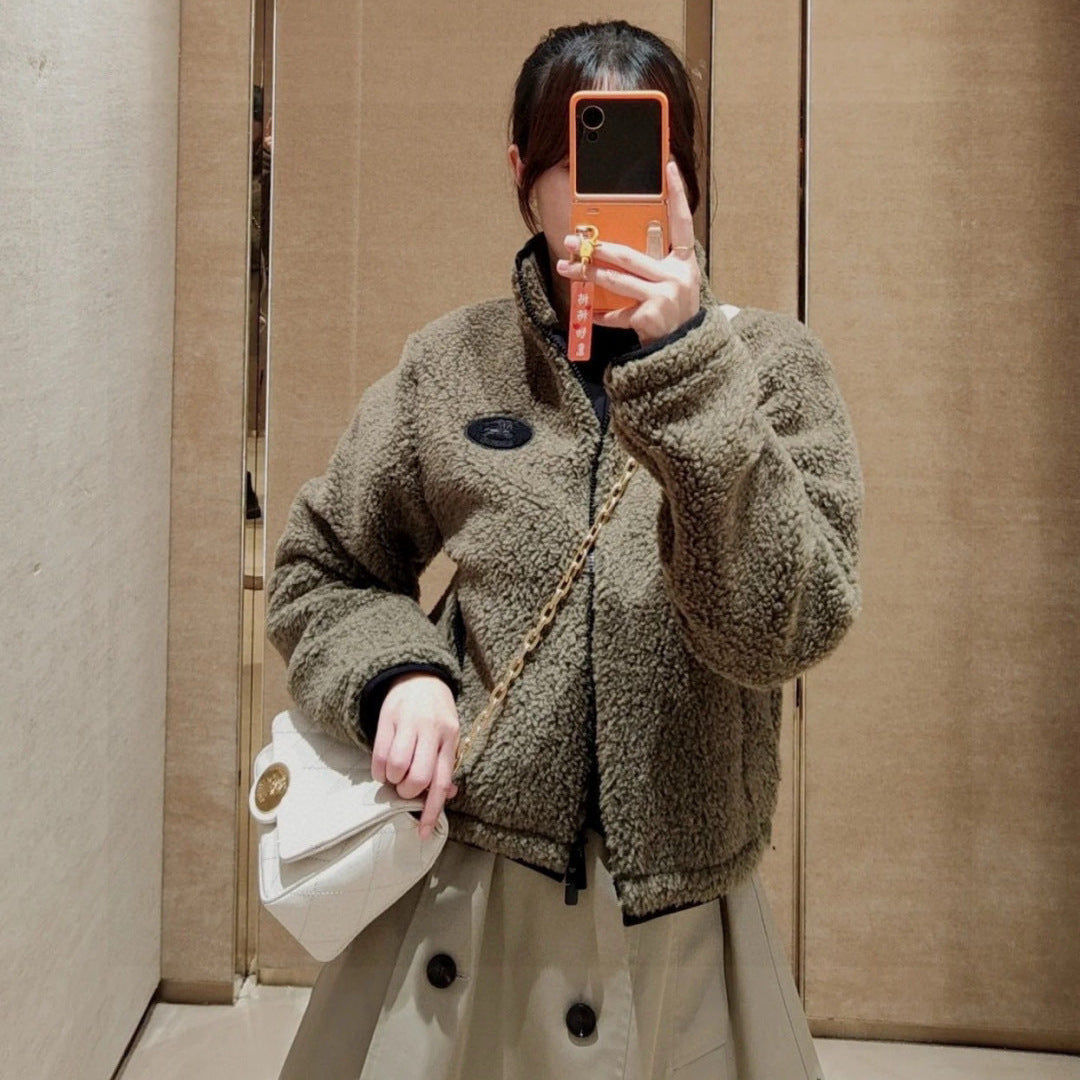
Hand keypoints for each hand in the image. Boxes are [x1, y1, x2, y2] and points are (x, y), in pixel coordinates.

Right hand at [370, 672, 460, 840]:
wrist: (418, 676)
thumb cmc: (436, 713)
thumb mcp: (449, 735)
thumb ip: (446, 764)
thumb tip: (447, 795)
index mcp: (450, 738)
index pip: (442, 780)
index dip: (432, 810)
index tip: (422, 832)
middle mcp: (431, 730)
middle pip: (418, 776)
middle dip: (408, 792)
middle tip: (405, 788)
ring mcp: (408, 723)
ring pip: (397, 767)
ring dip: (392, 780)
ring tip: (394, 775)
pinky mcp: (387, 718)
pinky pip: (379, 754)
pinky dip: (379, 770)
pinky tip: (383, 768)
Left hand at [555, 159, 701, 346]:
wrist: (685, 353)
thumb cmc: (673, 314)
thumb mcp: (673, 285)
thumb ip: (654, 266)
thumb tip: (613, 249)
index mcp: (685, 263)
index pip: (682, 223)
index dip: (678, 194)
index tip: (668, 167)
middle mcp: (677, 276)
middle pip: (628, 255)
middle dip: (596, 248)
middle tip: (572, 241)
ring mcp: (664, 297)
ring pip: (615, 280)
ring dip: (587, 274)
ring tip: (566, 269)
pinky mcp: (650, 317)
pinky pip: (616, 313)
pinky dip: (600, 315)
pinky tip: (589, 313)